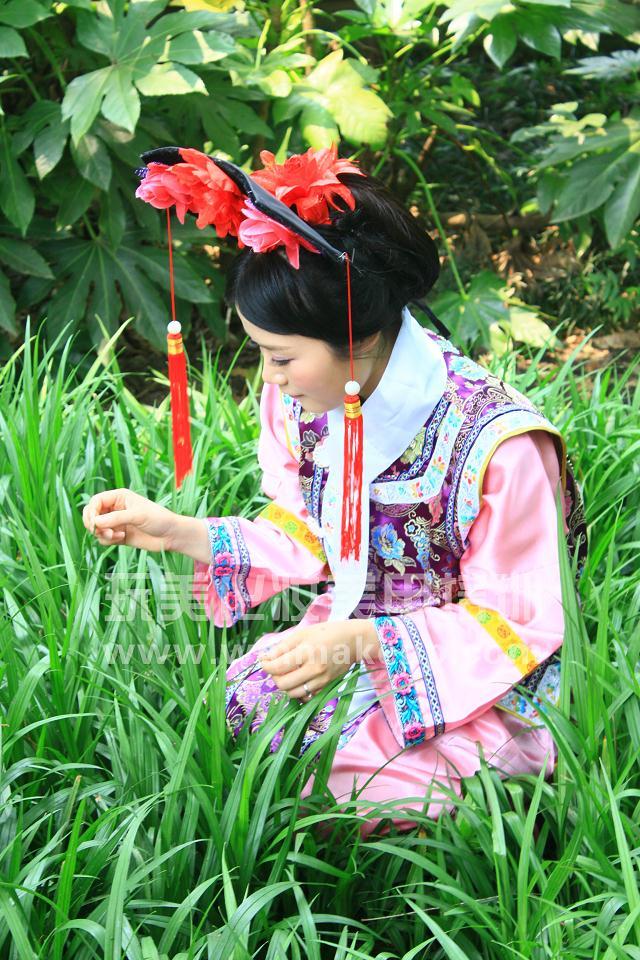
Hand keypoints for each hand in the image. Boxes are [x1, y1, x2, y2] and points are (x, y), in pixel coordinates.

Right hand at [82, 488, 178, 551]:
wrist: (171, 535)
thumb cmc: (158, 519)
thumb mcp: (137, 515)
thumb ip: (116, 518)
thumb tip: (95, 522)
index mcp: (119, 497)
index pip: (96, 501)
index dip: (91, 511)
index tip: (93, 523)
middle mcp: (115, 509)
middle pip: (92, 514)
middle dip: (93, 524)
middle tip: (99, 531)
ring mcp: (116, 523)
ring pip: (96, 528)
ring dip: (102, 534)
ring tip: (115, 536)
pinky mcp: (119, 535)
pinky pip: (104, 538)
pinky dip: (108, 540)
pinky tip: (122, 538)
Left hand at [258, 619, 380, 701]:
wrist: (353, 641)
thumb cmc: (327, 632)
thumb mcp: (303, 633)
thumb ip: (283, 647)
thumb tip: (266, 658)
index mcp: (307, 652)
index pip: (278, 667)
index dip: (266, 666)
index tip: (264, 661)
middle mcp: (314, 669)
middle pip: (283, 684)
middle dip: (274, 677)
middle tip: (275, 668)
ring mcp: (322, 680)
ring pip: (293, 694)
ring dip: (285, 686)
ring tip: (286, 674)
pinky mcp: (327, 686)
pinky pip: (306, 696)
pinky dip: (298, 691)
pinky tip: (298, 680)